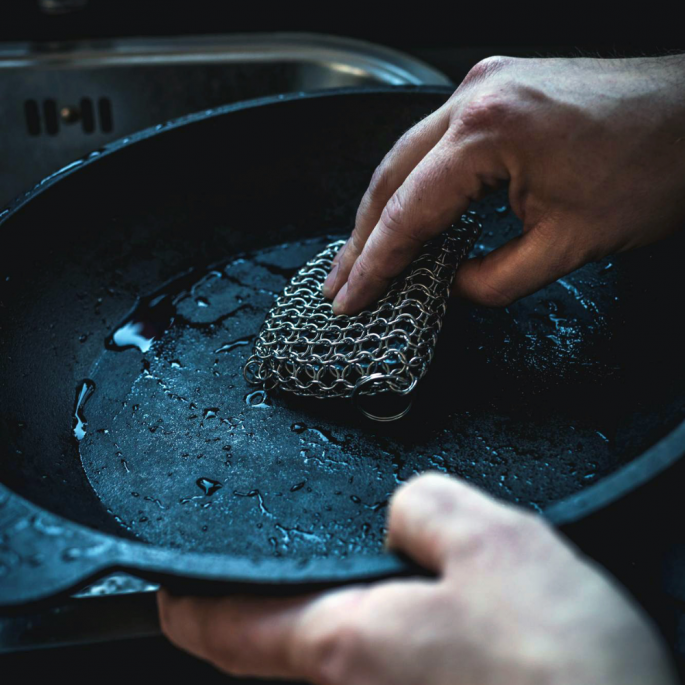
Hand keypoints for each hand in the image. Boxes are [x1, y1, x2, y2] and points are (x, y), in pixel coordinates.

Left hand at [158, 473, 675, 683]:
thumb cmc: (562, 670)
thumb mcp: (492, 548)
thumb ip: (425, 508)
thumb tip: (401, 510)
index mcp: (345, 646)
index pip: (222, 628)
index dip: (183, 599)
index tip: (164, 577)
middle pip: (274, 638)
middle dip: (268, 588)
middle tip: (277, 539)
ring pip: (332, 647)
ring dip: (330, 599)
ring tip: (356, 552)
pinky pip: (381, 657)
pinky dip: (378, 618)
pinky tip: (421, 590)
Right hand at [323, 55, 684, 313]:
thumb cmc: (654, 166)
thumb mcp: (569, 245)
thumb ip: (495, 279)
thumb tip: (453, 286)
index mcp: (487, 132)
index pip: (407, 212)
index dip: (375, 263)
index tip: (351, 298)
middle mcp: (474, 98)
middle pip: (390, 176)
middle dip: (361, 236)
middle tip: (340, 280)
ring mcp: (484, 87)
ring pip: (407, 156)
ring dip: (383, 207)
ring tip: (362, 254)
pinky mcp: (498, 91)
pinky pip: (436, 142)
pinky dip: (415, 183)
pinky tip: (406, 211)